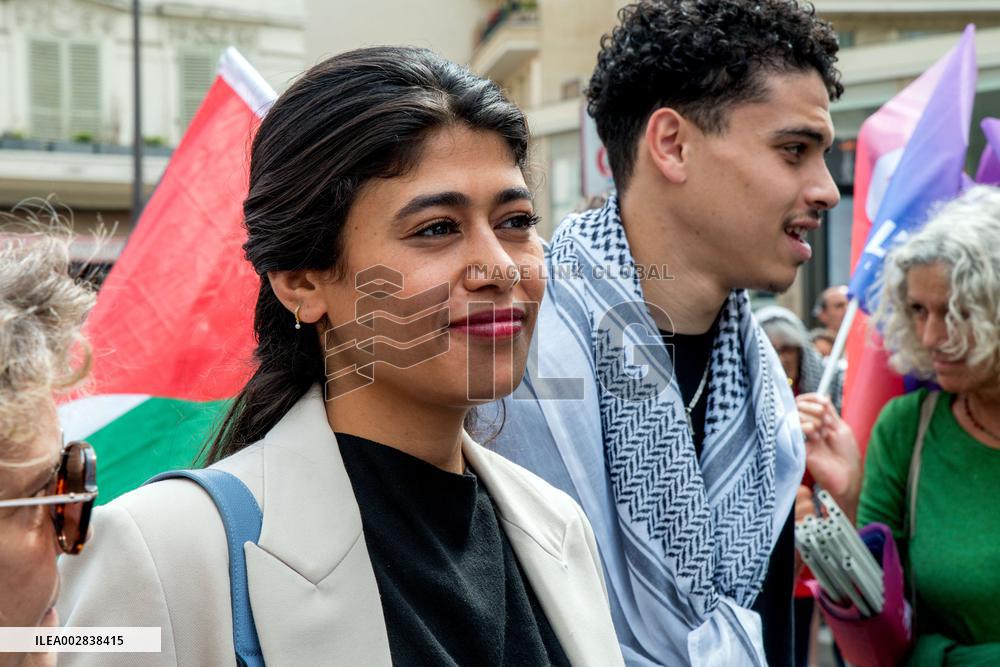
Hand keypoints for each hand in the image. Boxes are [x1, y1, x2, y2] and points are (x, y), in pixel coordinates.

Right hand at [796, 392, 861, 521]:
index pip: (805, 402)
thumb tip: (822, 397)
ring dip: (811, 418)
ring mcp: (803, 437)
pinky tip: (814, 434)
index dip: (812, 398)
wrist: (848, 478)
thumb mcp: (841, 428)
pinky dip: (806, 426)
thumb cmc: (847, 456)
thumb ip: (829, 412)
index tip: (823, 401)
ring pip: (797, 415)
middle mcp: (808, 427)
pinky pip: (795, 430)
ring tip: (821, 431)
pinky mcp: (799, 447)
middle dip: (813, 408)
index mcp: (818, 422)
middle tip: (825, 420)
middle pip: (799, 406)